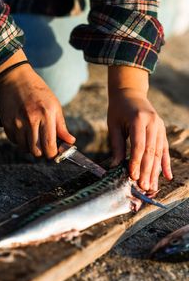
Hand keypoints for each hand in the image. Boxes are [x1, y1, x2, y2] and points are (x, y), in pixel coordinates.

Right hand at [0, 51, 74, 157]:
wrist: (16, 78)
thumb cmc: (39, 92)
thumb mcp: (55, 106)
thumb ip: (61, 127)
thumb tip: (70, 142)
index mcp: (46, 115)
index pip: (49, 146)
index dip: (52, 154)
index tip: (53, 152)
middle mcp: (31, 120)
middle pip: (36, 151)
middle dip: (41, 152)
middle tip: (44, 146)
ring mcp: (17, 122)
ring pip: (24, 148)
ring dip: (29, 146)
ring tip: (33, 136)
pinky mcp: (6, 123)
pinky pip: (14, 141)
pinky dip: (20, 140)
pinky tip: (23, 130)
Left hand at [108, 67, 171, 191]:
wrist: (130, 92)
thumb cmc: (118, 109)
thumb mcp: (113, 125)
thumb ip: (116, 145)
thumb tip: (115, 166)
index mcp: (139, 119)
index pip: (139, 145)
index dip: (136, 162)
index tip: (133, 177)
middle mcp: (153, 123)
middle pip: (151, 151)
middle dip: (147, 171)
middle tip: (143, 187)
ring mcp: (160, 127)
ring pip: (159, 153)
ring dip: (156, 171)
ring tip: (152, 187)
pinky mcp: (162, 131)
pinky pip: (164, 149)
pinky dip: (165, 164)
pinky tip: (167, 176)